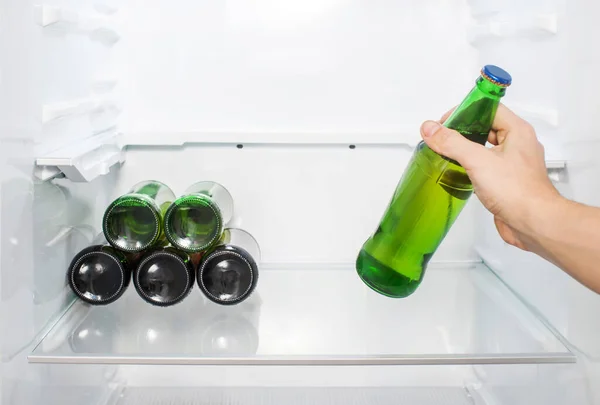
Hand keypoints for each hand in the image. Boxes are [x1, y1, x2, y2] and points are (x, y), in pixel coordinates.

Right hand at [419, 104, 560, 250]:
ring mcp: (515, 164)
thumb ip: (452, 143)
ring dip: (468, 149)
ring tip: (448, 153)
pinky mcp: (509, 181)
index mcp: (518, 132)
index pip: (489, 109)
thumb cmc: (518, 193)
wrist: (533, 224)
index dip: (465, 112)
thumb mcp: (478, 161)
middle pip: (487, 127)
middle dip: (463, 131)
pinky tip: (461, 172)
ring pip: (487, 147)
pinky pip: (488, 166)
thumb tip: (431, 129)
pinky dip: (473, 166)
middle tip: (444, 136)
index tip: (445, 122)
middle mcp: (519, 145)